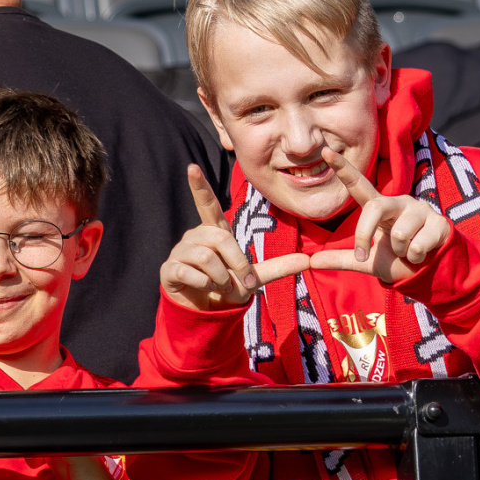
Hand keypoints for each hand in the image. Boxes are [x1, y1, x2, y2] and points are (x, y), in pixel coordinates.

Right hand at [161, 164, 310, 310]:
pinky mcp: (170, 268)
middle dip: (235, 264)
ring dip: (220, 279)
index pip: (208, 205)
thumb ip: (278, 267)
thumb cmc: (229, 288)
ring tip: (218, 287)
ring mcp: (180, 251)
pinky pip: (192, 273)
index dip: (199, 186)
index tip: (192, 167)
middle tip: (236, 283)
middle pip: (220, 239)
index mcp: (215, 233)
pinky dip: (205, 286)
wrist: (206, 312)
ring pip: (207, 258)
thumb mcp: (255, 278)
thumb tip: (309, 261)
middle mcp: (195, 236)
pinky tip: (203, 289)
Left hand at [306, 146, 451, 282]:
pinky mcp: (440, 223)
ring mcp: (422, 210)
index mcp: (379, 207)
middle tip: (364, 256)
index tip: (325, 153)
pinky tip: (423, 254)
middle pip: (374, 208)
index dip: (343, 168)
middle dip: (364, 234)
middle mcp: (400, 202)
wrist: (431, 272)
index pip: (358, 185)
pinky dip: (416, 258)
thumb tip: (311, 261)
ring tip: (408, 251)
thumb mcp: (367, 262)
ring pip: (399, 234)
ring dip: (399, 252)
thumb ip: (342, 259)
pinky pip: (417, 246)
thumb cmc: (396, 260)